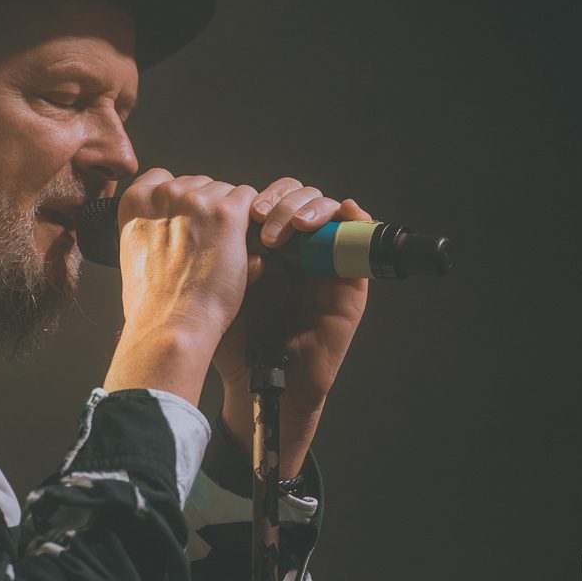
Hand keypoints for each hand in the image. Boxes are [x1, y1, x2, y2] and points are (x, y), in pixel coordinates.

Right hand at [103, 168, 259, 404]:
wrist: (172, 324)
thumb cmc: (152, 302)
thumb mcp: (134, 251)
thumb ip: (150, 224)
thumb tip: (175, 221)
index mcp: (134, 200)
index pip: (163, 177)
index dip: (180, 201)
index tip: (184, 222)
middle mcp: (165, 193)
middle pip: (198, 183)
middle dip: (206, 208)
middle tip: (206, 243)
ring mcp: (197, 200)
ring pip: (225, 190)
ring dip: (228, 214)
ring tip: (221, 249)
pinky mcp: (227, 213)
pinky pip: (247, 198)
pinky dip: (248, 218)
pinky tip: (240, 244)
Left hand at [213, 179, 370, 476]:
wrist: (261, 383)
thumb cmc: (236, 341)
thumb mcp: (221, 289)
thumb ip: (222, 253)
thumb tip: (222, 211)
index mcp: (267, 248)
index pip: (274, 200)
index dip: (263, 197)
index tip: (244, 211)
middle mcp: (297, 250)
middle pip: (300, 198)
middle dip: (284, 201)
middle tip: (263, 220)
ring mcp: (325, 264)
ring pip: (329, 211)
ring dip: (311, 208)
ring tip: (291, 227)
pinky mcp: (350, 283)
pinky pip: (360, 242)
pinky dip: (355, 219)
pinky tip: (340, 213)